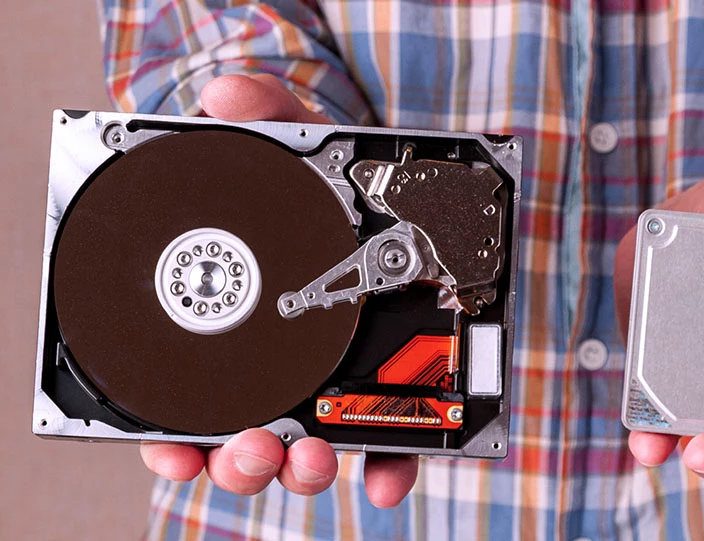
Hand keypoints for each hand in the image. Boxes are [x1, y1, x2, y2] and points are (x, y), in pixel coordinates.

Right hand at [139, 74, 417, 505]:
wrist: (397, 193)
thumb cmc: (332, 181)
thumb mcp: (298, 143)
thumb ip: (264, 118)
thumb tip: (226, 97)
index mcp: (242, 329)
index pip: (194, 400)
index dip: (177, 438)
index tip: (174, 450)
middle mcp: (284, 370)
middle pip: (248, 439)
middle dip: (242, 459)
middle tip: (249, 448)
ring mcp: (339, 385)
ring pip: (309, 452)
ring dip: (300, 468)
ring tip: (305, 456)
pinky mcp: (397, 391)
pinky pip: (387, 445)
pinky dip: (384, 467)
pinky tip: (382, 479)